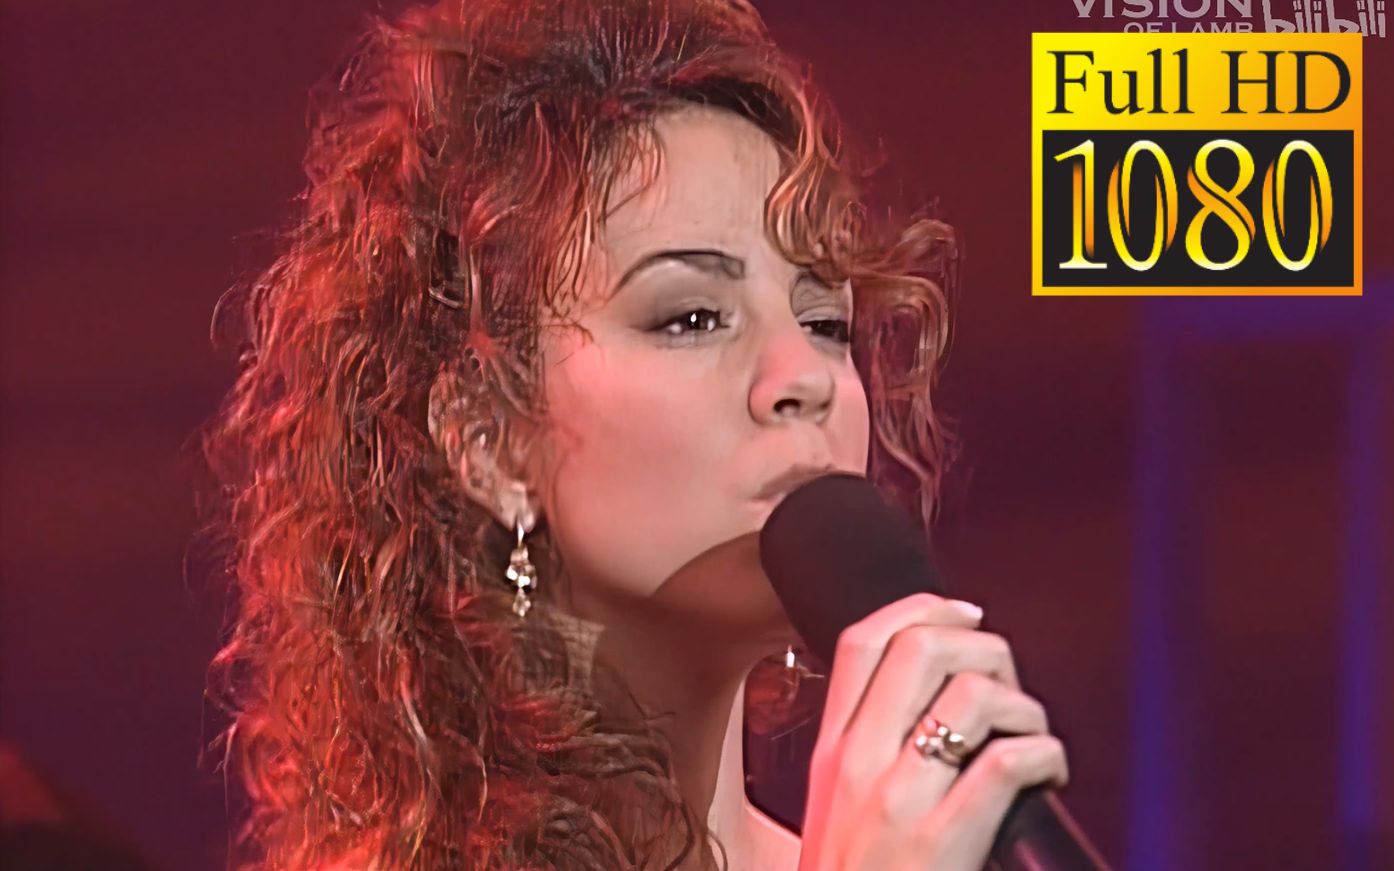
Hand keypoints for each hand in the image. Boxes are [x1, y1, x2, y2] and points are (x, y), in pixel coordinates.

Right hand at [796, 593, 1068, 870]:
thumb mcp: (837, 815)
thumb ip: (872, 760)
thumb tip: (938, 706)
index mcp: (832, 754)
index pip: (861, 642)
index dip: (920, 607)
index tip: (962, 610)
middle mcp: (857, 764)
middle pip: (921, 649)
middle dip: (984, 645)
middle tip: (1009, 683)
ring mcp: (896, 801)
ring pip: (971, 695)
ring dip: (1025, 705)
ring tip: (1033, 737)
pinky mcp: (941, 843)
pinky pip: (1005, 761)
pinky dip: (1044, 752)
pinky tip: (1048, 773)